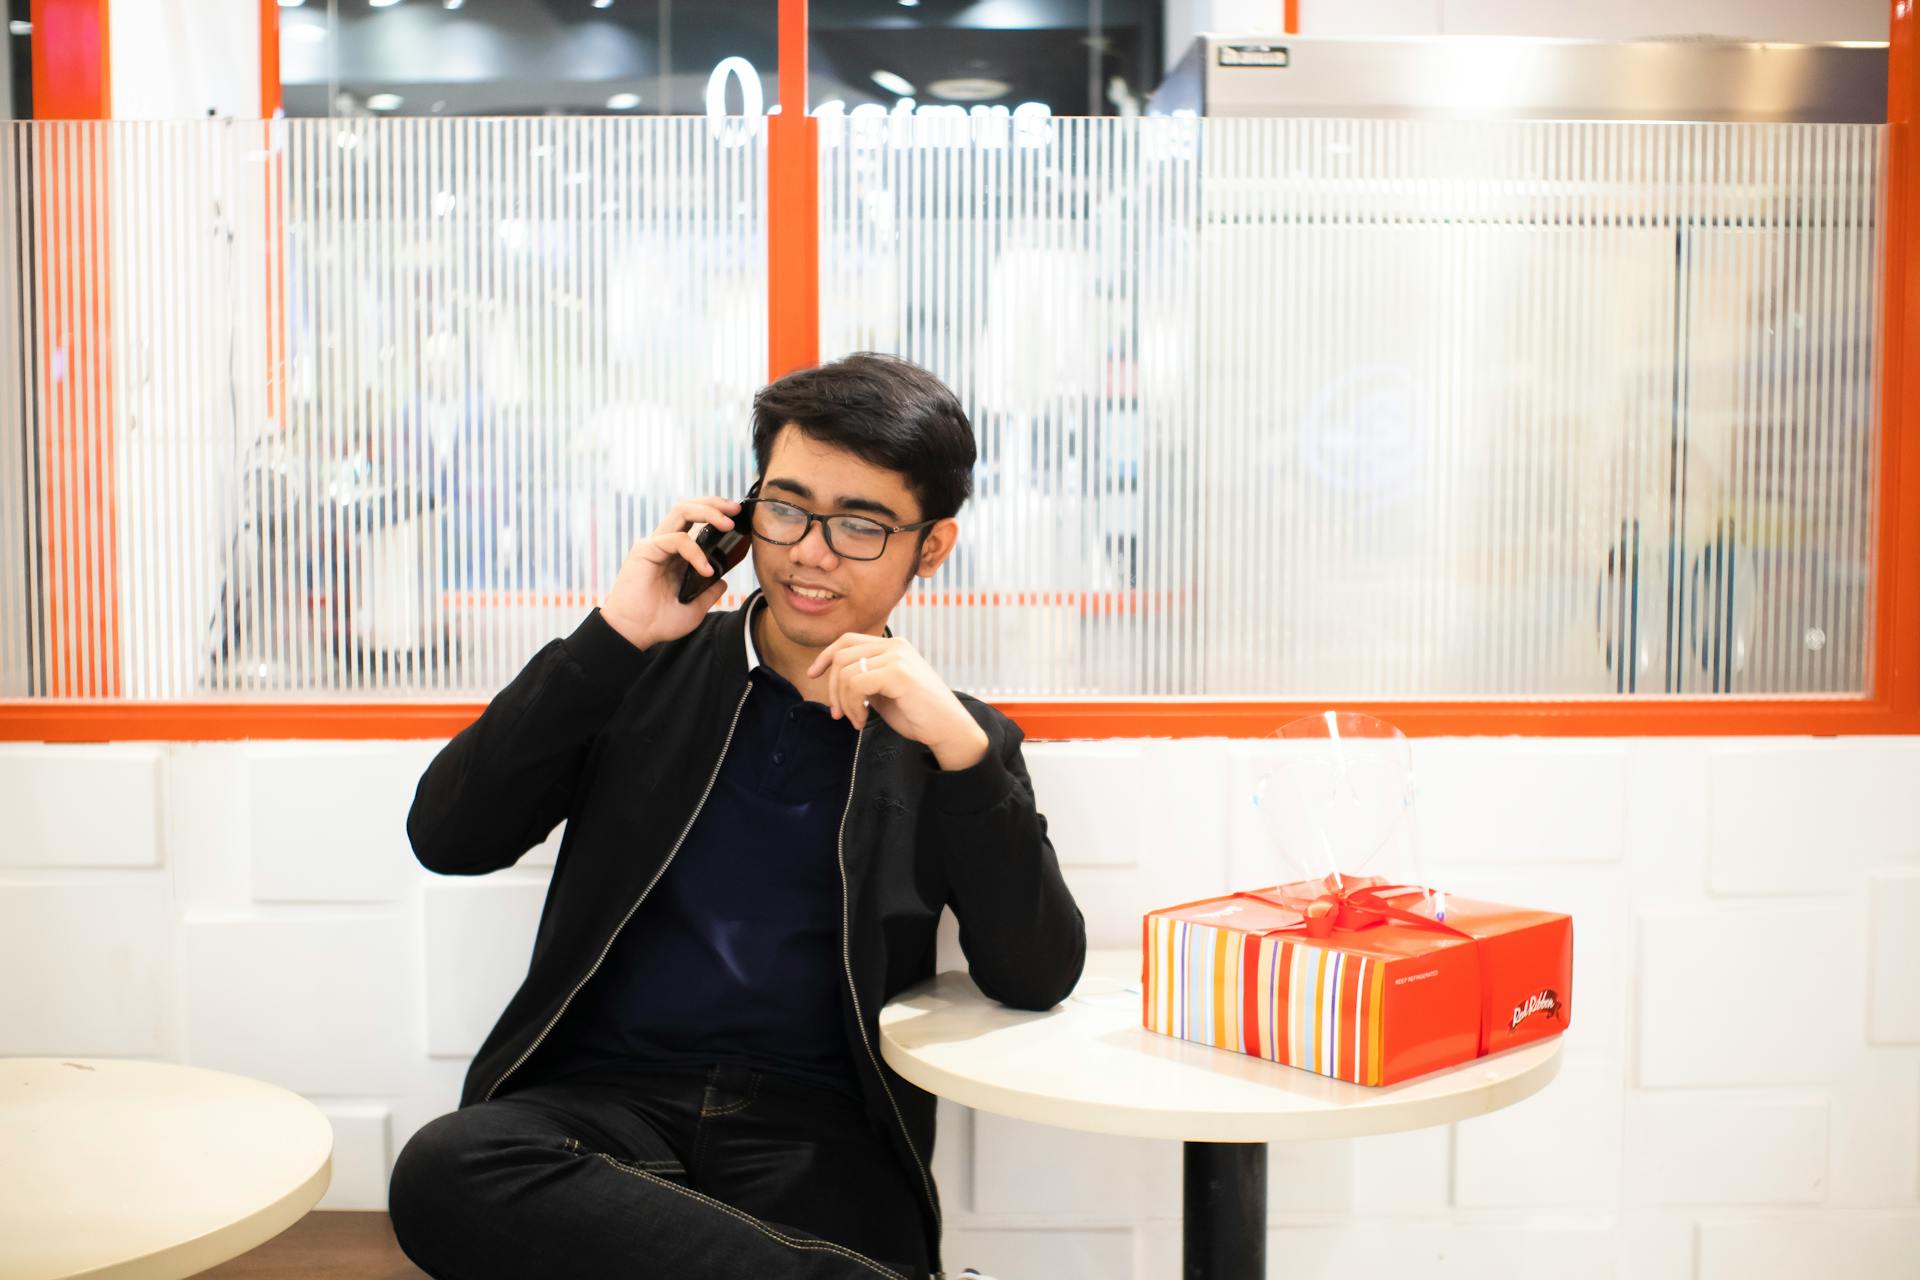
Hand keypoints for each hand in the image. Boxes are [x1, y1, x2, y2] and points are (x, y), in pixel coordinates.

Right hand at [598, 496, 742, 650]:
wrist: (634, 633)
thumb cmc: (658, 622)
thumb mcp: (694, 608)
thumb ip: (709, 592)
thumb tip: (723, 580)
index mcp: (675, 554)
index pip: (695, 522)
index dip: (716, 515)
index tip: (738, 518)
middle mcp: (665, 544)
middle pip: (689, 508)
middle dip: (714, 503)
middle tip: (735, 509)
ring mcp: (654, 544)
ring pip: (682, 512)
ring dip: (708, 513)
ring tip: (728, 524)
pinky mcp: (646, 550)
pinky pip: (676, 540)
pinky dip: (695, 552)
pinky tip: (705, 570)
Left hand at [807, 634, 989, 769]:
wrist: (948, 729)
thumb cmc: (919, 714)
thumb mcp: (885, 691)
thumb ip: (865, 679)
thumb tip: (834, 678)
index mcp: (893, 646)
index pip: (847, 640)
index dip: (825, 656)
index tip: (813, 674)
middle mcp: (895, 646)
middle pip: (842, 656)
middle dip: (833, 688)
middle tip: (839, 714)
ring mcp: (897, 657)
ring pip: (846, 672)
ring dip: (844, 701)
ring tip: (857, 719)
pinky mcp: (897, 673)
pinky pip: (856, 684)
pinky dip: (853, 705)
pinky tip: (864, 719)